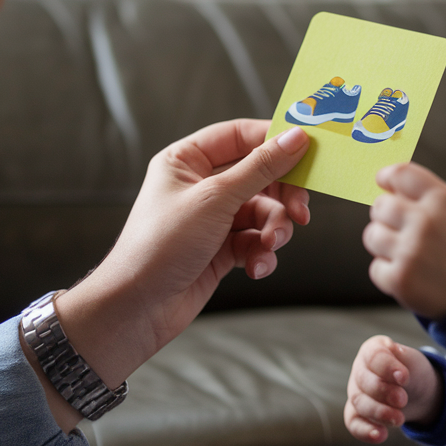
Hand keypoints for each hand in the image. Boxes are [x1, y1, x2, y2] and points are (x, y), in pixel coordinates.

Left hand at [46, 119, 309, 426]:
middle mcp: (200, 185)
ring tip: (270, 246)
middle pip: (260, 176)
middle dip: (282, 196)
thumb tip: (296, 138)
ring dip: (273, 230)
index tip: (309, 151)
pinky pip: (256, 241)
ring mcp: (212, 218)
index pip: (240, 136)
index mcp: (186, 160)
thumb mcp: (215, 199)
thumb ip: (260, 168)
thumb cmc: (160, 246)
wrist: (136, 309)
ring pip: (263, 212)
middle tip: (300, 212)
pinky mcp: (221, 248)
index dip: (275, 141)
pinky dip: (262, 253)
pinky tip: (256, 268)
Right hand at [344, 336, 440, 443]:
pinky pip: (353, 423)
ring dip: (379, 412)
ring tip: (399, 419)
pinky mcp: (356, 413)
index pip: (373, 357)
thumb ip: (404, 361)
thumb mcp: (412, 359)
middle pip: (363, 382)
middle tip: (403, 400)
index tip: (404, 378)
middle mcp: (359, 370)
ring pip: (359, 403)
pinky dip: (365, 431)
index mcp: (372, 350)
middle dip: (383, 392)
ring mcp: (356, 392)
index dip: (387, 368)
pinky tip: (381, 436)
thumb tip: (397, 375)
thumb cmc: (412, 370)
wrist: (416, 390)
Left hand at [363, 163, 445, 318]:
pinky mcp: (400, 279)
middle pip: (380, 206)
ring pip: (372, 236)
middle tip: (403, 229)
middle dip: (387, 216)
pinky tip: (412, 274)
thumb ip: (427, 195)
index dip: (387, 177)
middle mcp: (424, 222)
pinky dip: (389, 272)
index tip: (383, 183)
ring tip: (408, 253)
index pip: (400, 174)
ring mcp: (410, 252)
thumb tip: (387, 184)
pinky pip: (376, 267)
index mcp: (442, 200)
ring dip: (385, 244)